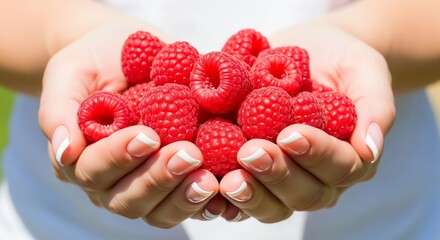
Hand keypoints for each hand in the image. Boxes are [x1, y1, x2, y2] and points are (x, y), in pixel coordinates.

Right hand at [38, 24, 218, 227]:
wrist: (124, 53)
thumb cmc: (93, 61)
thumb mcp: (69, 73)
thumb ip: (58, 110)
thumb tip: (64, 151)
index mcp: (82, 157)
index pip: (94, 170)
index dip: (120, 157)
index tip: (148, 135)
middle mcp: (113, 180)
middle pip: (129, 198)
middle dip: (159, 179)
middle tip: (188, 154)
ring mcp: (146, 183)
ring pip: (159, 210)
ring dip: (185, 197)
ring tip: (209, 179)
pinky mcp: (176, 180)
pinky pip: (189, 204)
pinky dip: (208, 203)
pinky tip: (226, 192)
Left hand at [218, 24, 394, 221]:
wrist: (310, 52)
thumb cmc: (341, 61)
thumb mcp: (365, 70)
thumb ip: (375, 107)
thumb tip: (371, 148)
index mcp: (348, 157)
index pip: (338, 167)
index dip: (315, 154)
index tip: (290, 134)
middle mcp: (318, 177)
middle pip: (304, 194)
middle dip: (277, 175)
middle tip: (251, 152)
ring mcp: (285, 179)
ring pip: (274, 205)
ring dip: (251, 194)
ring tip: (229, 179)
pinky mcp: (255, 174)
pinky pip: (243, 199)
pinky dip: (227, 201)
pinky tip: (211, 188)